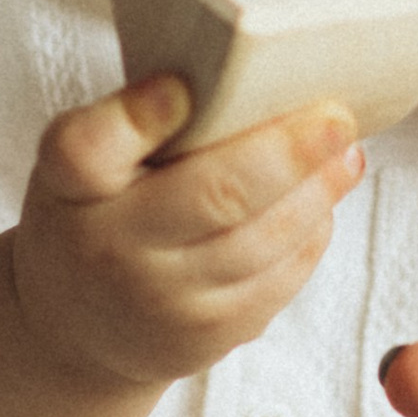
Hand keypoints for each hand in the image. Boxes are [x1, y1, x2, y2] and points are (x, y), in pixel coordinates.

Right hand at [13, 77, 364, 387]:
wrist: (77, 328)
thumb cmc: (95, 216)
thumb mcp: (82, 162)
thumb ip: (133, 120)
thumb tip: (233, 78)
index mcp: (72, 186)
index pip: (88, 149)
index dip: (138, 115)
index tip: (180, 88)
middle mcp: (109, 249)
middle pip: (216, 195)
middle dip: (290, 153)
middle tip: (337, 117)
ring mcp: (163, 302)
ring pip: (265, 240)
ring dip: (318, 191)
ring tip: (346, 154)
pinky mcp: (208, 338)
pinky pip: (279, 279)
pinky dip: (311, 232)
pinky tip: (321, 202)